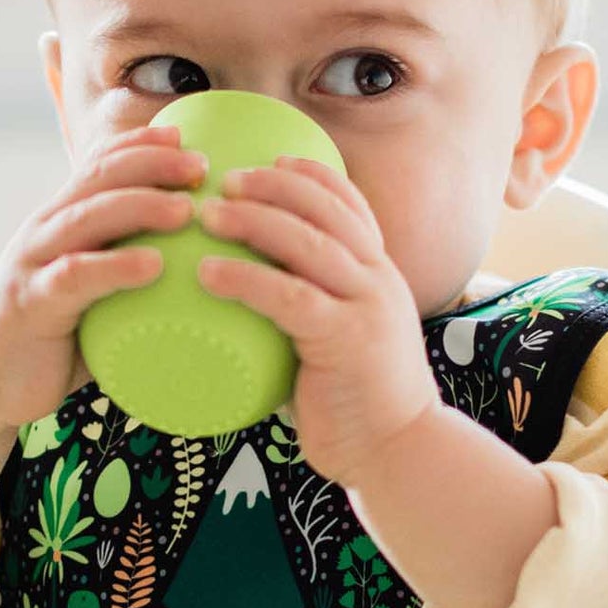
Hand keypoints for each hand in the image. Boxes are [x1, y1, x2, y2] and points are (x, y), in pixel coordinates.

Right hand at [0, 122, 204, 431]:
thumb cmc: (49, 341)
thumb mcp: (90, 297)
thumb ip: (125, 277)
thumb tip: (196, 277)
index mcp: (60, 222)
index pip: (99, 165)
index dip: (142, 145)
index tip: (187, 140)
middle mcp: (45, 231)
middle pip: (100, 178)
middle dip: (152, 163)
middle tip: (202, 165)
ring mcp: (35, 264)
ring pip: (89, 216)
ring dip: (140, 206)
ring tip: (186, 209)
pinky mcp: (31, 303)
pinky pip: (76, 276)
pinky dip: (115, 267)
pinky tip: (153, 265)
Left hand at [195, 156, 438, 484]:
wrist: (399, 450)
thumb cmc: (357, 403)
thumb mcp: (341, 341)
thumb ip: (310, 313)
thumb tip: (250, 299)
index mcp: (380, 274)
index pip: (350, 206)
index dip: (311, 175)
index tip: (272, 158)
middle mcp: (379, 279)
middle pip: (325, 211)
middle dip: (273, 185)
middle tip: (226, 179)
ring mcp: (366, 306)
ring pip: (308, 243)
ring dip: (254, 221)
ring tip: (209, 214)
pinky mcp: (346, 339)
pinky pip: (289, 297)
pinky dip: (246, 279)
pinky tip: (209, 273)